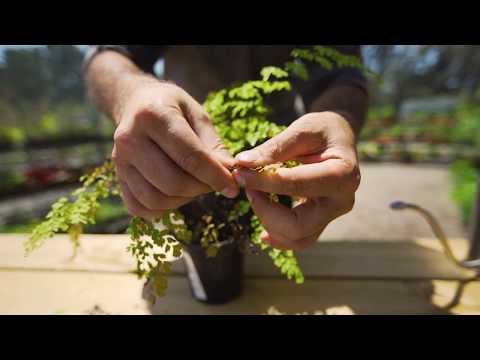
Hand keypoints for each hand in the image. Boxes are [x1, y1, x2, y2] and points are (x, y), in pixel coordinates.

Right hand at [112, 77, 238, 219]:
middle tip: (215, 183)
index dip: (216, 176)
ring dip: (185, 200)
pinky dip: (162, 209)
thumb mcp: (197, 114)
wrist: (136, 102)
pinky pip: (140, 207)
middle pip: (173, 182)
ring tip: (197, 185)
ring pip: (156, 199)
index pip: (190, 157)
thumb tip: (231, 174)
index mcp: (153, 116)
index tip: (233, 186)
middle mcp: (130, 138)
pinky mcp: (117, 177)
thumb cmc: (173, 108)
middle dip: (202, 189)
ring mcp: (119, 160)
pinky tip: (177, 194)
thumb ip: (214, 145)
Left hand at [233, 112, 360, 250]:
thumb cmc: (322, 129)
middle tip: (248, 187)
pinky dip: (279, 237)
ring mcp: (333, 214)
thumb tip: (242, 163)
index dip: (263, 182)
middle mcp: (342, 200)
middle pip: (299, 225)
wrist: (340, 137)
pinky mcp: (322, 220)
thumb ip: (274, 148)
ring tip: (254, 197)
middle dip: (266, 211)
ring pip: (298, 238)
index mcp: (342, 174)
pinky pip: (301, 239)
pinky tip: (263, 231)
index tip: (239, 174)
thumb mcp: (302, 130)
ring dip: (269, 223)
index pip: (296, 185)